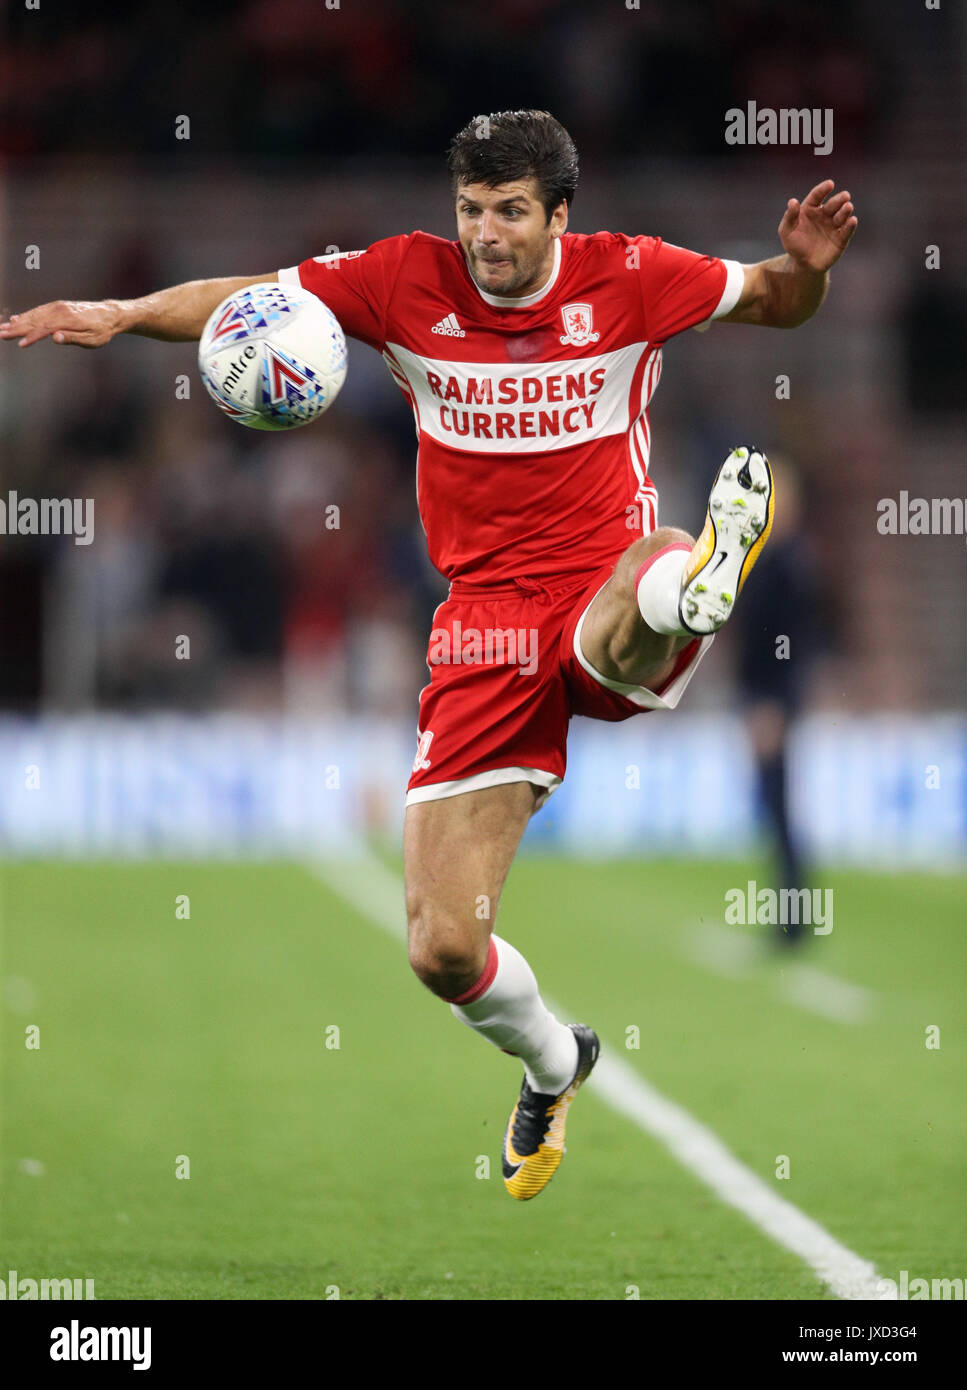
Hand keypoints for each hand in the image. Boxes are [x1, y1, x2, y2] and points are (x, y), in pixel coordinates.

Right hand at [0, 298, 121, 347]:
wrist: (109, 314)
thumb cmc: (102, 330)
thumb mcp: (92, 339)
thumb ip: (72, 338)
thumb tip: (55, 338)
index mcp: (67, 319)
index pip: (45, 328)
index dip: (32, 337)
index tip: (20, 344)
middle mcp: (59, 310)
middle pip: (34, 320)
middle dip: (16, 328)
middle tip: (0, 334)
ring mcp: (57, 307)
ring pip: (33, 315)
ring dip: (17, 322)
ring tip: (3, 328)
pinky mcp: (57, 307)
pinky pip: (38, 311)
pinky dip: (26, 315)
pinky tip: (16, 319)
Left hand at [778, 180, 856, 272]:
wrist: (802, 264)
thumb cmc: (794, 245)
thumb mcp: (786, 231)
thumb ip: (789, 217)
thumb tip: (792, 201)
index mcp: (811, 209)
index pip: (817, 196)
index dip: (823, 189)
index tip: (830, 184)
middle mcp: (825, 214)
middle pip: (833, 204)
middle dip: (839, 199)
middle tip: (845, 196)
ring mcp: (834, 226)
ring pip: (842, 215)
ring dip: (846, 211)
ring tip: (848, 206)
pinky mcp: (841, 239)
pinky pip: (847, 231)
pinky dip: (850, 226)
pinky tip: (852, 221)